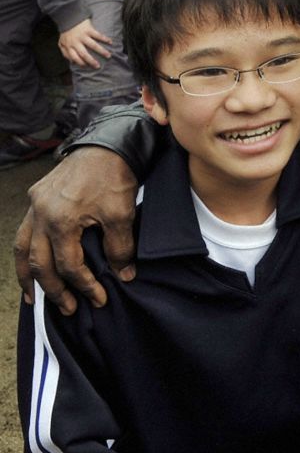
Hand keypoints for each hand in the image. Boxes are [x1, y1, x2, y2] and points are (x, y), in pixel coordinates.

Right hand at [14, 148, 139, 314]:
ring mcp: (35, 205)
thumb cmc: (115, 176)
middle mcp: (40, 214)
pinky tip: (29, 265)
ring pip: (22, 249)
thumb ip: (120, 248)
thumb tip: (123, 275)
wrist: (108, 143)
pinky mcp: (36, 197)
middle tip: (68, 308)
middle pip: (39, 262)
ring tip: (34, 297)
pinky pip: (24, 232)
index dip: (83, 285)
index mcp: (61, 220)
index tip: (98, 298)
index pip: (68, 265)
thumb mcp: (122, 214)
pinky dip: (25, 252)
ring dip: (28, 276)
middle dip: (54, 289)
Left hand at [57, 19, 111, 68]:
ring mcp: (83, 36)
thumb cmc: (66, 32)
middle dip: (91, 61)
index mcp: (69, 46)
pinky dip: (105, 39)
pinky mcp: (89, 29)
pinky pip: (98, 35)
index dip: (80, 62)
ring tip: (108, 56)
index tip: (86, 66)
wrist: (68, 17)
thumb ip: (65, 52)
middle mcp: (76, 42)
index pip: (74, 57)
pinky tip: (110, 42)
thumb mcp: (61, 42)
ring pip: (93, 45)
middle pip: (84, 54)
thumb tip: (71, 61)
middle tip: (98, 66)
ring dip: (102, 51)